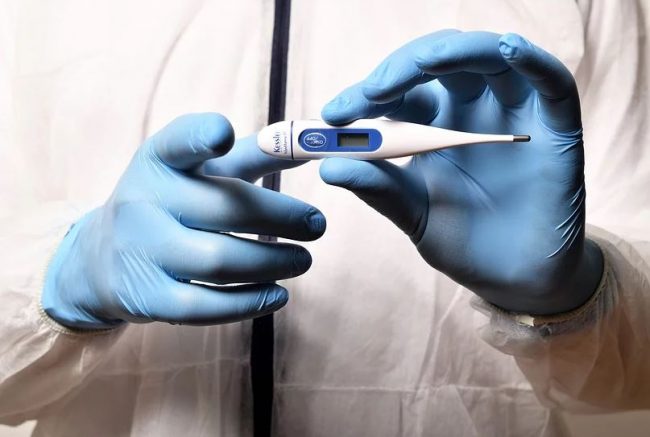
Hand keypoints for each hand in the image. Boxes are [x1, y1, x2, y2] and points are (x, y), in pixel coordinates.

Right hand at [42, 113, 324, 328]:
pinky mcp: (147, 298)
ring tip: (304, 260)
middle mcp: (144, 201)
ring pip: (220, 262)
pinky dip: (250, 302)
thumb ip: (253, 155)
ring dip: (274, 262)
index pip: (177, 143)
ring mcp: (141, 252)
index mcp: (159, 161)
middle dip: (282, 218)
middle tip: (318, 226)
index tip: (224, 133)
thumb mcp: (200, 171)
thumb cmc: (171, 203)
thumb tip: (312, 143)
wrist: (102, 259)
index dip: (201, 136)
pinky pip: (205, 306)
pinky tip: (279, 293)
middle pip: (224, 209)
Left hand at [320, 30, 602, 314]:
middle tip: (372, 92)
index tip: (333, 117)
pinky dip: (531, 60)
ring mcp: (513, 114)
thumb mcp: (414, 215)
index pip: (398, 93)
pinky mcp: (555, 127)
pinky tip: (507, 49)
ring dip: (455, 51)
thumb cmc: (464, 242)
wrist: (515, 279)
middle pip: (438, 64)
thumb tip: (329, 167)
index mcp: (432, 127)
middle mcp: (470, 110)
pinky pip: (550, 83)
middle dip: (402, 69)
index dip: (365, 96)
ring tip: (425, 62)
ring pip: (488, 58)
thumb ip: (379, 189)